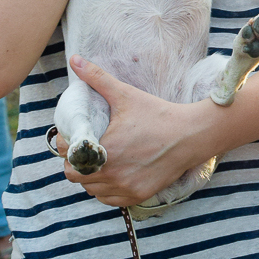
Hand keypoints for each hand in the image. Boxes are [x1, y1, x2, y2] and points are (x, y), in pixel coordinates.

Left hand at [56, 56, 207, 206]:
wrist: (191, 135)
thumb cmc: (158, 115)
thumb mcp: (126, 95)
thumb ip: (98, 78)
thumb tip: (76, 60)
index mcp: (104, 149)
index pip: (67, 156)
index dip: (68, 146)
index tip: (76, 138)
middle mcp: (112, 173)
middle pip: (75, 175)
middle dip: (77, 162)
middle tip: (87, 149)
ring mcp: (125, 187)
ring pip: (91, 189)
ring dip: (91, 177)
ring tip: (100, 161)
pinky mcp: (137, 195)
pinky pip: (109, 199)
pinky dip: (106, 190)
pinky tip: (114, 174)